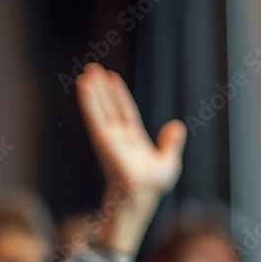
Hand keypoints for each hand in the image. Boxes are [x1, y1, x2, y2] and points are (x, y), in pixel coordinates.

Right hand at [77, 63, 184, 196]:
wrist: (142, 193)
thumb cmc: (153, 184)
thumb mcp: (169, 162)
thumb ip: (171, 144)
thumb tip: (177, 126)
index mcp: (132, 138)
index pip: (124, 111)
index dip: (118, 95)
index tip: (110, 79)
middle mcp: (117, 135)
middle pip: (108, 106)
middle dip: (100, 88)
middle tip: (92, 69)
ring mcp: (108, 136)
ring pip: (99, 108)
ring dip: (92, 90)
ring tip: (86, 72)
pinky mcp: (102, 137)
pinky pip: (94, 115)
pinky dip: (88, 100)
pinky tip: (83, 85)